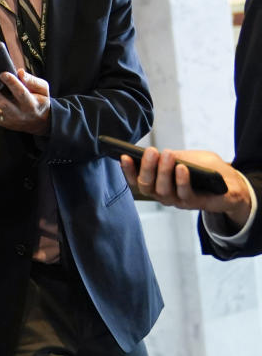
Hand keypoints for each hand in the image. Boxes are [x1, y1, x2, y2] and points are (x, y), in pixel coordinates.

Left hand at [0, 68, 49, 134]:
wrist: (39, 122)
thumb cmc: (39, 100)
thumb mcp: (43, 89)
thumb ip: (33, 81)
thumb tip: (20, 72)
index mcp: (31, 104)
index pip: (21, 93)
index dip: (12, 83)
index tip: (3, 73)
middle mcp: (18, 114)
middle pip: (3, 104)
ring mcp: (7, 119)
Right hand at [122, 147, 252, 227]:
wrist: (231, 183)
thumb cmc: (205, 168)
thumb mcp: (187, 156)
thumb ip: (173, 156)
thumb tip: (159, 154)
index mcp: (156, 183)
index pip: (136, 179)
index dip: (128, 170)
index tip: (124, 156)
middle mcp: (163, 194)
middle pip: (146, 185)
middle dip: (146, 168)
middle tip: (150, 151)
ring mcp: (177, 200)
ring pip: (162, 190)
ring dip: (163, 172)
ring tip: (166, 154)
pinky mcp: (194, 204)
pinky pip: (184, 194)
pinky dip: (181, 180)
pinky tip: (182, 168)